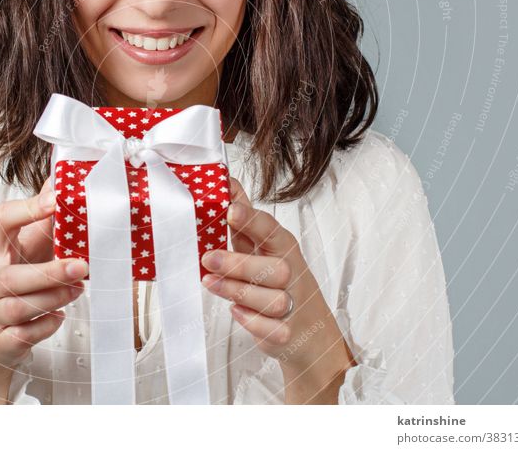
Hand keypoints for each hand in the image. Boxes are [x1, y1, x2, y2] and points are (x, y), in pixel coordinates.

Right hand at [0, 177, 88, 372]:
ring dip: (54, 297)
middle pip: (11, 276)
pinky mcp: (1, 340)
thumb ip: (42, 218)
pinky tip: (59, 316)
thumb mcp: (23, 247)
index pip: (1, 221)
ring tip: (78, 289)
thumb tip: (60, 181)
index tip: (55, 201)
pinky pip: (24, 335)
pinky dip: (45, 326)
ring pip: (20, 306)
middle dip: (49, 272)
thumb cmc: (12, 281)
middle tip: (81, 266)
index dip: (27, 210)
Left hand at [200, 177, 354, 385]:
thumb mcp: (264, 247)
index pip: (271, 230)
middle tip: (208, 258)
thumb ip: (245, 221)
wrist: (309, 330)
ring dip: (237, 291)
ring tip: (210, 282)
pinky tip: (236, 312)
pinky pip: (271, 329)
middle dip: (238, 264)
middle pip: (273, 268)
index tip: (230, 210)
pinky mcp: (285, 332)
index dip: (251, 219)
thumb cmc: (279, 280)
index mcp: (284, 247)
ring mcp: (292, 305)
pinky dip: (252, 322)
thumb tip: (227, 184)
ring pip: (270, 299)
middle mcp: (292, 274)